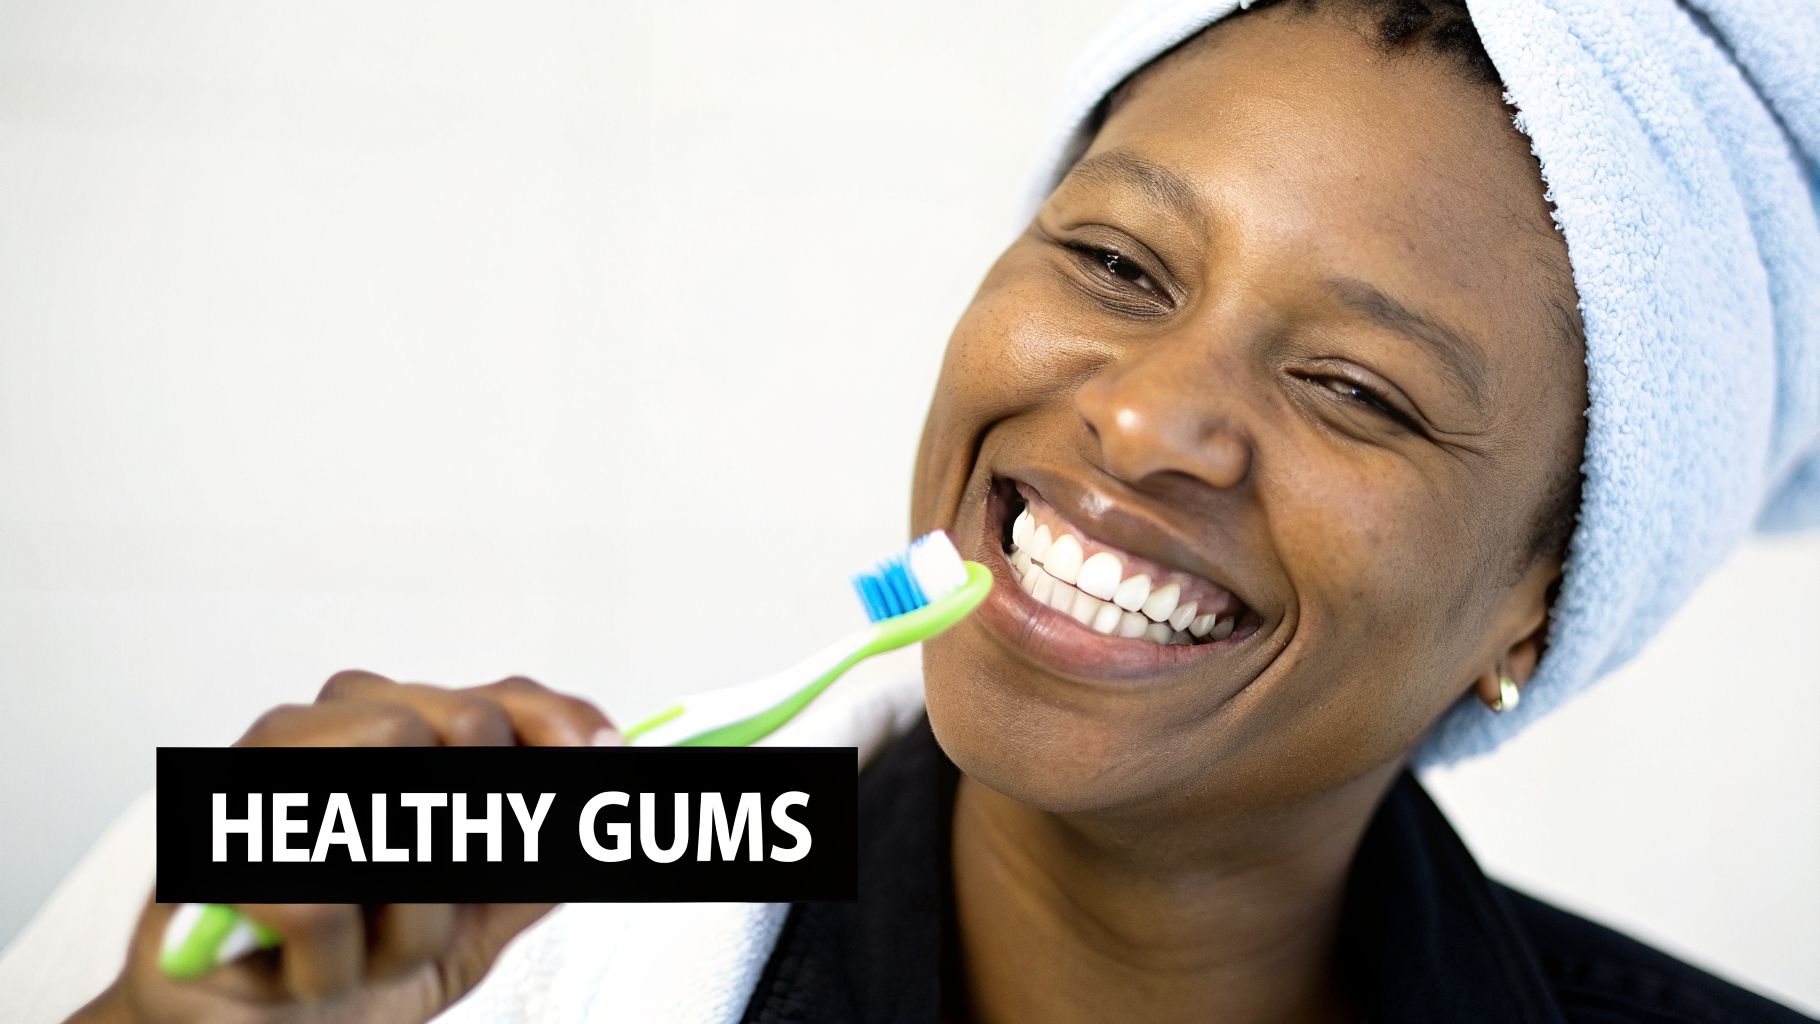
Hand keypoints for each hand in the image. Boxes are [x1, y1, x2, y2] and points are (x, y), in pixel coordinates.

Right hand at [74, 670, 618, 1023]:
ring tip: (378, 953)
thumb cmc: (353, 965)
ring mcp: (256, 780)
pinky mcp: (211, 851)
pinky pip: (327, 903)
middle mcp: (320, 733)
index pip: (496, 698)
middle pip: (460, 724)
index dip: (560, 724)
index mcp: (383, 734)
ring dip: (415, 915)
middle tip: (446, 908)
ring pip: (404, 801)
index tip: (607, 759)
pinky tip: (313, 976)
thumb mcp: (475, 918)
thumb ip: (539, 857)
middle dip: (482, 843)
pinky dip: (340, 965)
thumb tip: (609, 790)